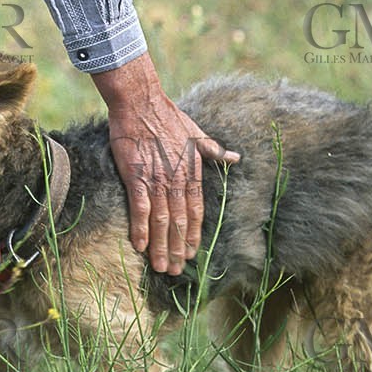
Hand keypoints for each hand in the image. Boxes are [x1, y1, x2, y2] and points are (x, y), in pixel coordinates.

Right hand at [92, 53, 239, 274]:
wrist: (140, 101)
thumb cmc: (167, 115)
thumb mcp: (197, 133)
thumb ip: (214, 151)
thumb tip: (236, 159)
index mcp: (191, 171)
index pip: (196, 211)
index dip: (193, 234)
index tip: (192, 254)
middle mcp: (176, 179)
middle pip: (179, 222)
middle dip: (177, 248)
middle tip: (175, 270)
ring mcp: (156, 179)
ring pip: (161, 221)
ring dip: (161, 246)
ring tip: (160, 266)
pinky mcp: (135, 176)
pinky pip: (140, 208)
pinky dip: (140, 228)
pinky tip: (139, 245)